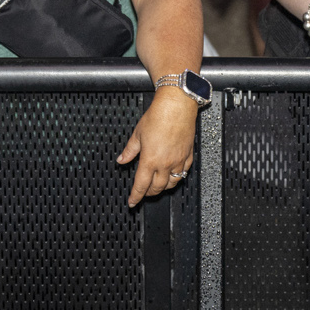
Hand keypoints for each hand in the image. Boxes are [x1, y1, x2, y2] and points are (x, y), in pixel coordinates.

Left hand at [117, 87, 197, 205]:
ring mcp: (178, 160)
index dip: (135, 196)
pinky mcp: (188, 155)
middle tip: (143, 193)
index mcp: (150, 160)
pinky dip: (177, 177)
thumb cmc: (158, 116)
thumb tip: (121, 160)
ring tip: (157, 185)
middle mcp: (165, 163)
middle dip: (149, 193)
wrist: (177, 106)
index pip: (141, 185)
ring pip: (172, 183)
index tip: (132, 202)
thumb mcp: (137, 133)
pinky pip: (183, 173)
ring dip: (163, 187)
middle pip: (157, 188)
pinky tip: (173, 175)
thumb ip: (129, 150)